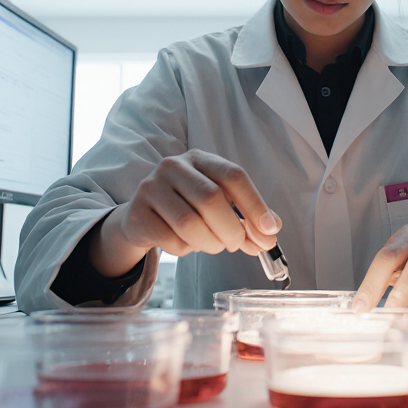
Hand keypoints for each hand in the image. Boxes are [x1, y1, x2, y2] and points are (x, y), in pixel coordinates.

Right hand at [90, 150, 280, 276]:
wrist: (142, 216)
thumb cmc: (188, 207)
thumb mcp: (219, 204)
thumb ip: (247, 217)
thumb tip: (269, 234)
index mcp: (200, 158)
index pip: (233, 175)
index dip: (254, 204)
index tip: (269, 230)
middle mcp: (174, 166)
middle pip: (211, 199)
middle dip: (232, 230)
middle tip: (237, 244)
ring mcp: (151, 187)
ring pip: (190, 223)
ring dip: (210, 243)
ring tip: (213, 245)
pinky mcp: (138, 213)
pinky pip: (171, 240)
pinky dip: (186, 249)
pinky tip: (185, 243)